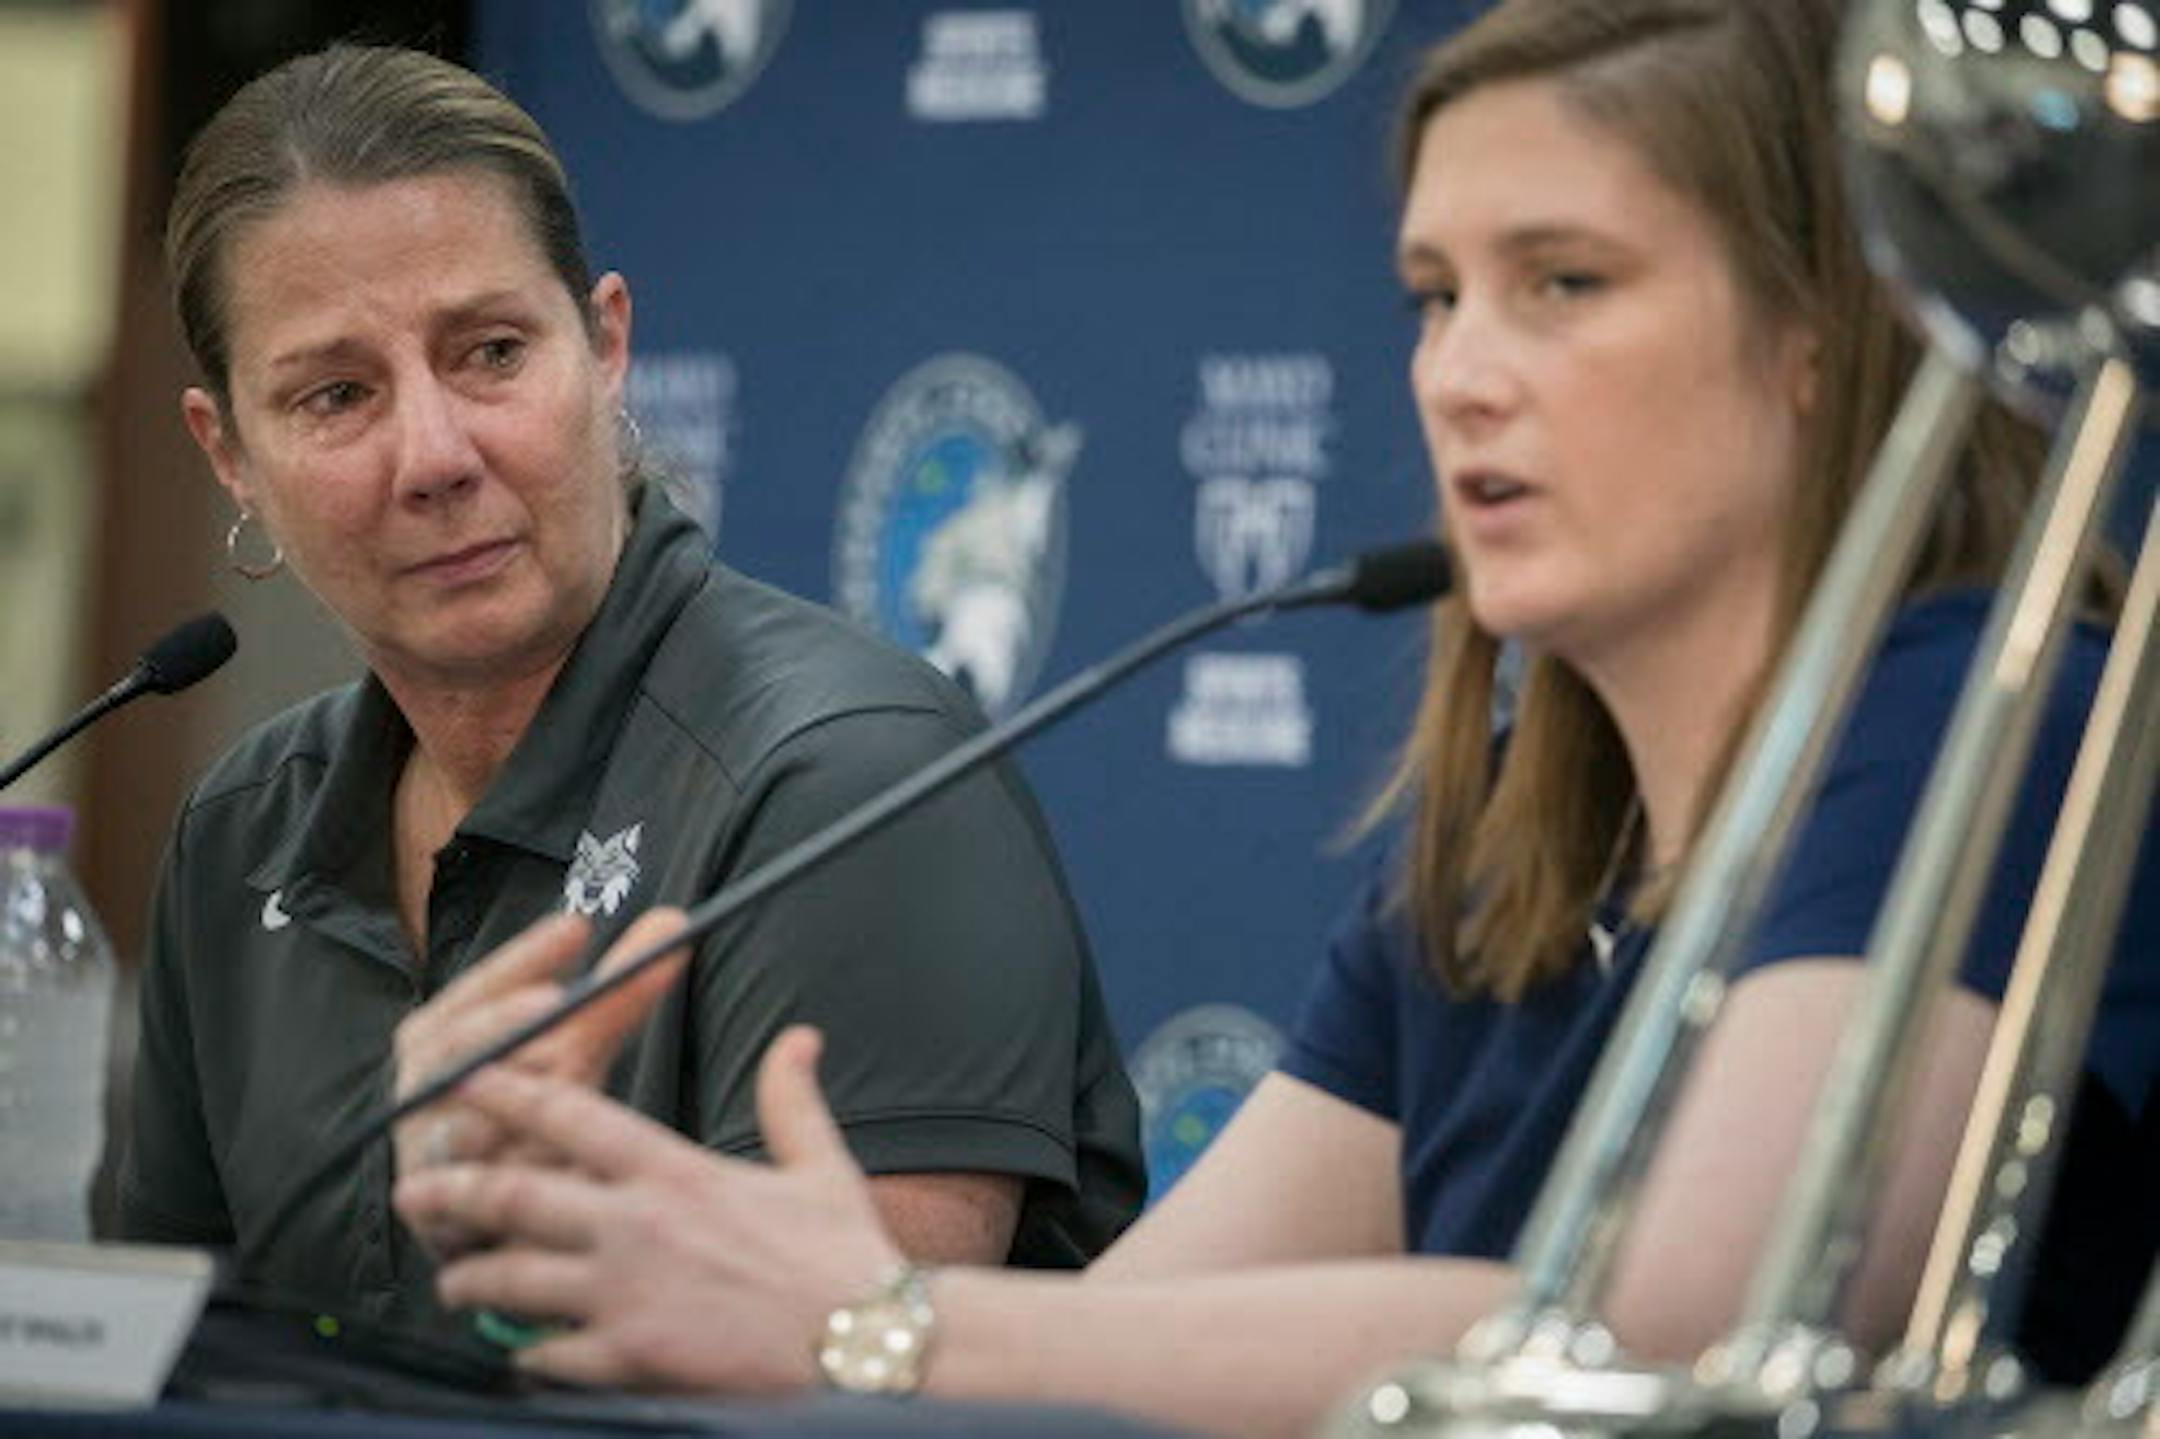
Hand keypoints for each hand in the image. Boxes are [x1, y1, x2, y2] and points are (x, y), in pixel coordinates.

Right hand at [391, 907, 691, 1255]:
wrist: (486, 1206)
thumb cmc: (530, 1102)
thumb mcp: (572, 1046)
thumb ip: (613, 994)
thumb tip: (674, 920)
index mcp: (439, 1035)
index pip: (476, 987)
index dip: (524, 957)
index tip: (576, 927)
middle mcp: (421, 1089)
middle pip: (457, 1051)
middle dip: (505, 1026)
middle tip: (558, 1002)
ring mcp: (422, 1153)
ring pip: (462, 1125)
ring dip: (504, 1104)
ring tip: (554, 1074)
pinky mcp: (436, 1216)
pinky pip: (472, 1196)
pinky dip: (512, 1177)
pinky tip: (552, 1161)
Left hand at [392, 1026, 902, 1392]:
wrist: (867, 1344)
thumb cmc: (846, 1255)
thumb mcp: (820, 1163)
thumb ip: (791, 1096)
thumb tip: (799, 1036)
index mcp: (675, 1171)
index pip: (570, 1115)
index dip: (508, 1091)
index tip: (464, 1079)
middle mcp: (636, 1225)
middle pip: (514, 1193)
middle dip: (454, 1187)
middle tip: (415, 1188)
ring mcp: (626, 1295)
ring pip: (512, 1277)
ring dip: (472, 1276)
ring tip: (452, 1279)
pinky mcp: (630, 1357)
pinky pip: (547, 1352)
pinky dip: (524, 1349)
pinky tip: (516, 1349)